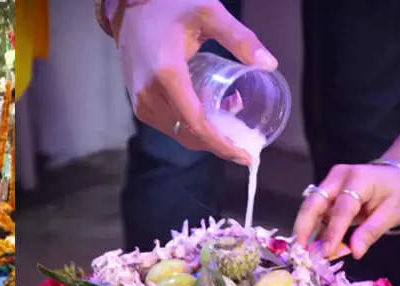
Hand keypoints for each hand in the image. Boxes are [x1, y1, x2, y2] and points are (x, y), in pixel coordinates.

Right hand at [109, 0, 277, 163]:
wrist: (129, 8)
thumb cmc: (169, 7)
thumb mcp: (209, 14)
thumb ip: (240, 39)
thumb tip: (270, 65)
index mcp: (167, 75)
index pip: (196, 123)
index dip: (222, 144)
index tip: (245, 156)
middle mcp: (150, 95)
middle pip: (188, 134)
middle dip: (219, 143)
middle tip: (246, 143)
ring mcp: (141, 102)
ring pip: (178, 133)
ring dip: (206, 133)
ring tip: (232, 111)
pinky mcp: (139, 103)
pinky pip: (169, 125)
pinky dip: (191, 126)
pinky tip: (210, 110)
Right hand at [293, 163, 399, 259]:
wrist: (395, 177)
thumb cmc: (397, 194)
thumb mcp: (393, 213)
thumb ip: (371, 232)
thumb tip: (355, 252)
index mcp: (359, 179)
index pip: (342, 208)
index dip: (333, 231)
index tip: (327, 252)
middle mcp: (338, 177)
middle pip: (314, 202)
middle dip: (304, 227)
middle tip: (301, 250)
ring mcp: (329, 184)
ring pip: (309, 207)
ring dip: (305, 229)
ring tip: (305, 251)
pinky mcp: (325, 193)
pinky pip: (314, 211)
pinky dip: (312, 228)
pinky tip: (313, 244)